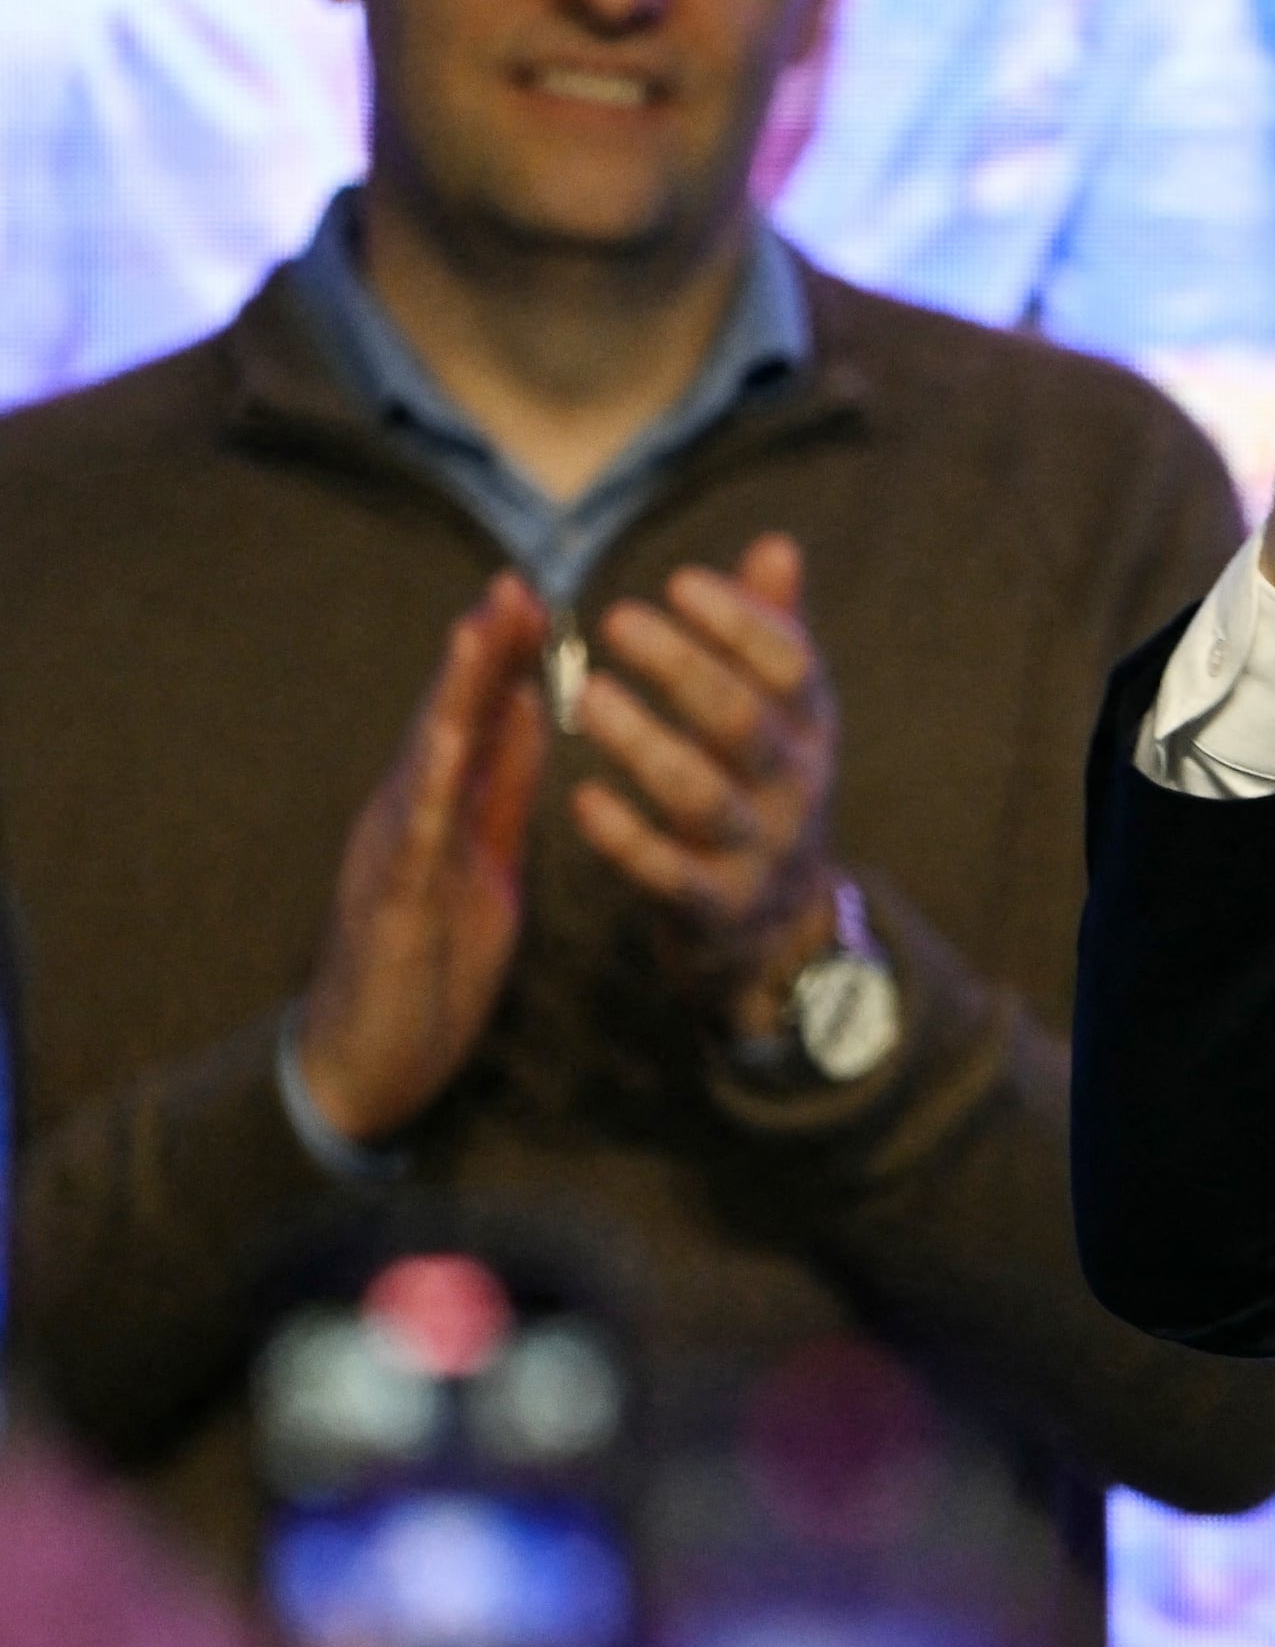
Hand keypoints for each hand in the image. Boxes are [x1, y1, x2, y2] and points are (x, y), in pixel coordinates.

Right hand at [293, 573, 553, 1149]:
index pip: (475, 719)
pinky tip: (451, 742)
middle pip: (447, 720)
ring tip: (481, 630)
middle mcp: (409, 817)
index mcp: (439, 810)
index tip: (535, 591)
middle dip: (480, 651)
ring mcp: (393, 856)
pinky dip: (433, 784)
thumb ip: (502, 791)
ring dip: (452, 694)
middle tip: (516, 582)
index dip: (502, 656)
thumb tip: (530, 711)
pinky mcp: (389, 904)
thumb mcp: (486, 863)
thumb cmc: (428, 964)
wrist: (367, 1064)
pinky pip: (415, 838)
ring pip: (425, 760)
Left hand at [568, 533, 843, 1052]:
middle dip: (683, 667)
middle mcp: (795, 787)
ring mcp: (758, 850)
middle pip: (744, 720)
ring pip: (702, 796)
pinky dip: (624, 837)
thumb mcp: (783, 719)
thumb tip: (777, 545)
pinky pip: (669, 874)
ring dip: (644, 743)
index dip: (741, 624)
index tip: (679, 583)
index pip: (790, 667)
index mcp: (810, 731)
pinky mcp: (715, 907)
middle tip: (615, 619)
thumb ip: (773, 634)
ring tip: (586, 696)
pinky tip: (580, 796)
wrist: (778, 929)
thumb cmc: (760, 792)